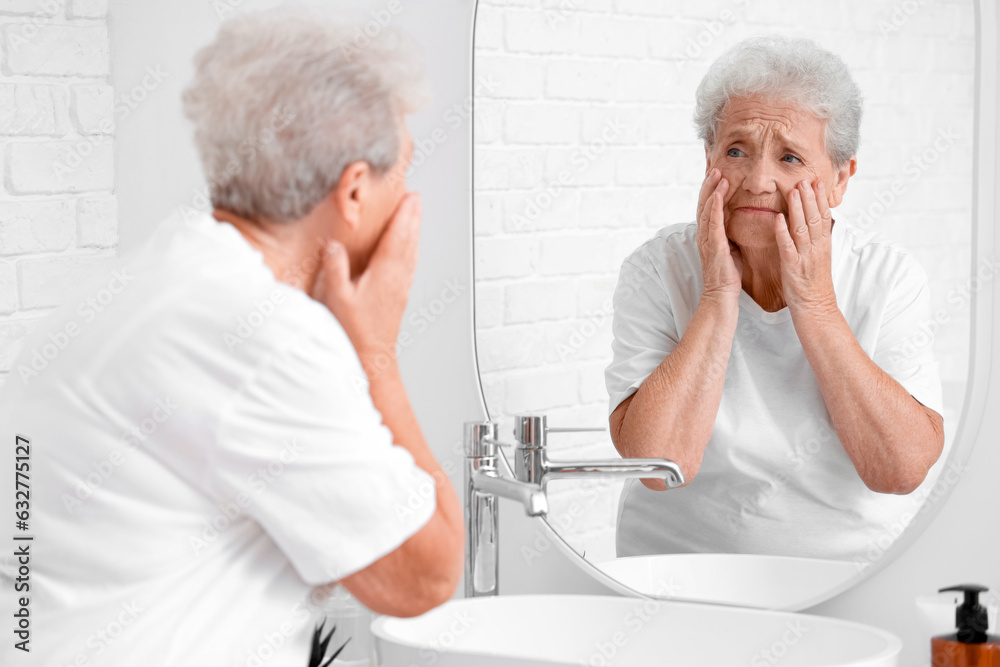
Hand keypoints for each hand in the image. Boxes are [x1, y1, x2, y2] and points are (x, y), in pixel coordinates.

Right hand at [310, 192, 421, 364]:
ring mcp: (401, 287)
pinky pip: (409, 264)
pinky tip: (407, 247)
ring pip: (412, 251)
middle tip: (415, 197)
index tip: (409, 196)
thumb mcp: (337, 298)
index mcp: (385, 274)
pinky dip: (410, 248)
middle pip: (410, 240)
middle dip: (413, 217)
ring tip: (414, 214)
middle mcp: (398, 278)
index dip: (404, 215)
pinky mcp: (399, 295)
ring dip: (414, 230)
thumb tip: (334, 245)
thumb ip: (336, 269)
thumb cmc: (355, 332)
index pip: (398, 237)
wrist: (373, 358)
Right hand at [696, 168, 741, 299]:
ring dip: (711, 190)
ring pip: (706, 209)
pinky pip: (713, 223)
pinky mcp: (713, 246)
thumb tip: (735, 220)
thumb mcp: (730, 246)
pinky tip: (717, 194)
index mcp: (708, 233)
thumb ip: (729, 232)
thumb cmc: (728, 273)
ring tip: (718, 174)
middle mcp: (704, 234)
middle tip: (715, 166)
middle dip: (708, 184)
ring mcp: (706, 239)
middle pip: (703, 203)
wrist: (722, 294)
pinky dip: (714, 207)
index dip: (710, 189)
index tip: (715, 173)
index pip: (707, 206)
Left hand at [774, 179, 837, 314]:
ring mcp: (806, 256)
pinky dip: (783, 232)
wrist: (816, 307)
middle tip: (805, 179)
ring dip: (798, 208)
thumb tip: (817, 223)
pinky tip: (778, 218)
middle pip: (815, 218)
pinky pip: (788, 246)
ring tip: (794, 191)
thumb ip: (817, 240)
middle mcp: (817, 248)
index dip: (820, 198)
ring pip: (803, 228)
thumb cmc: (813, 284)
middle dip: (810, 197)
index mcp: (823, 245)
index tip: (816, 181)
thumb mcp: (819, 258)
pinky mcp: (793, 267)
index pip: (823, 216)